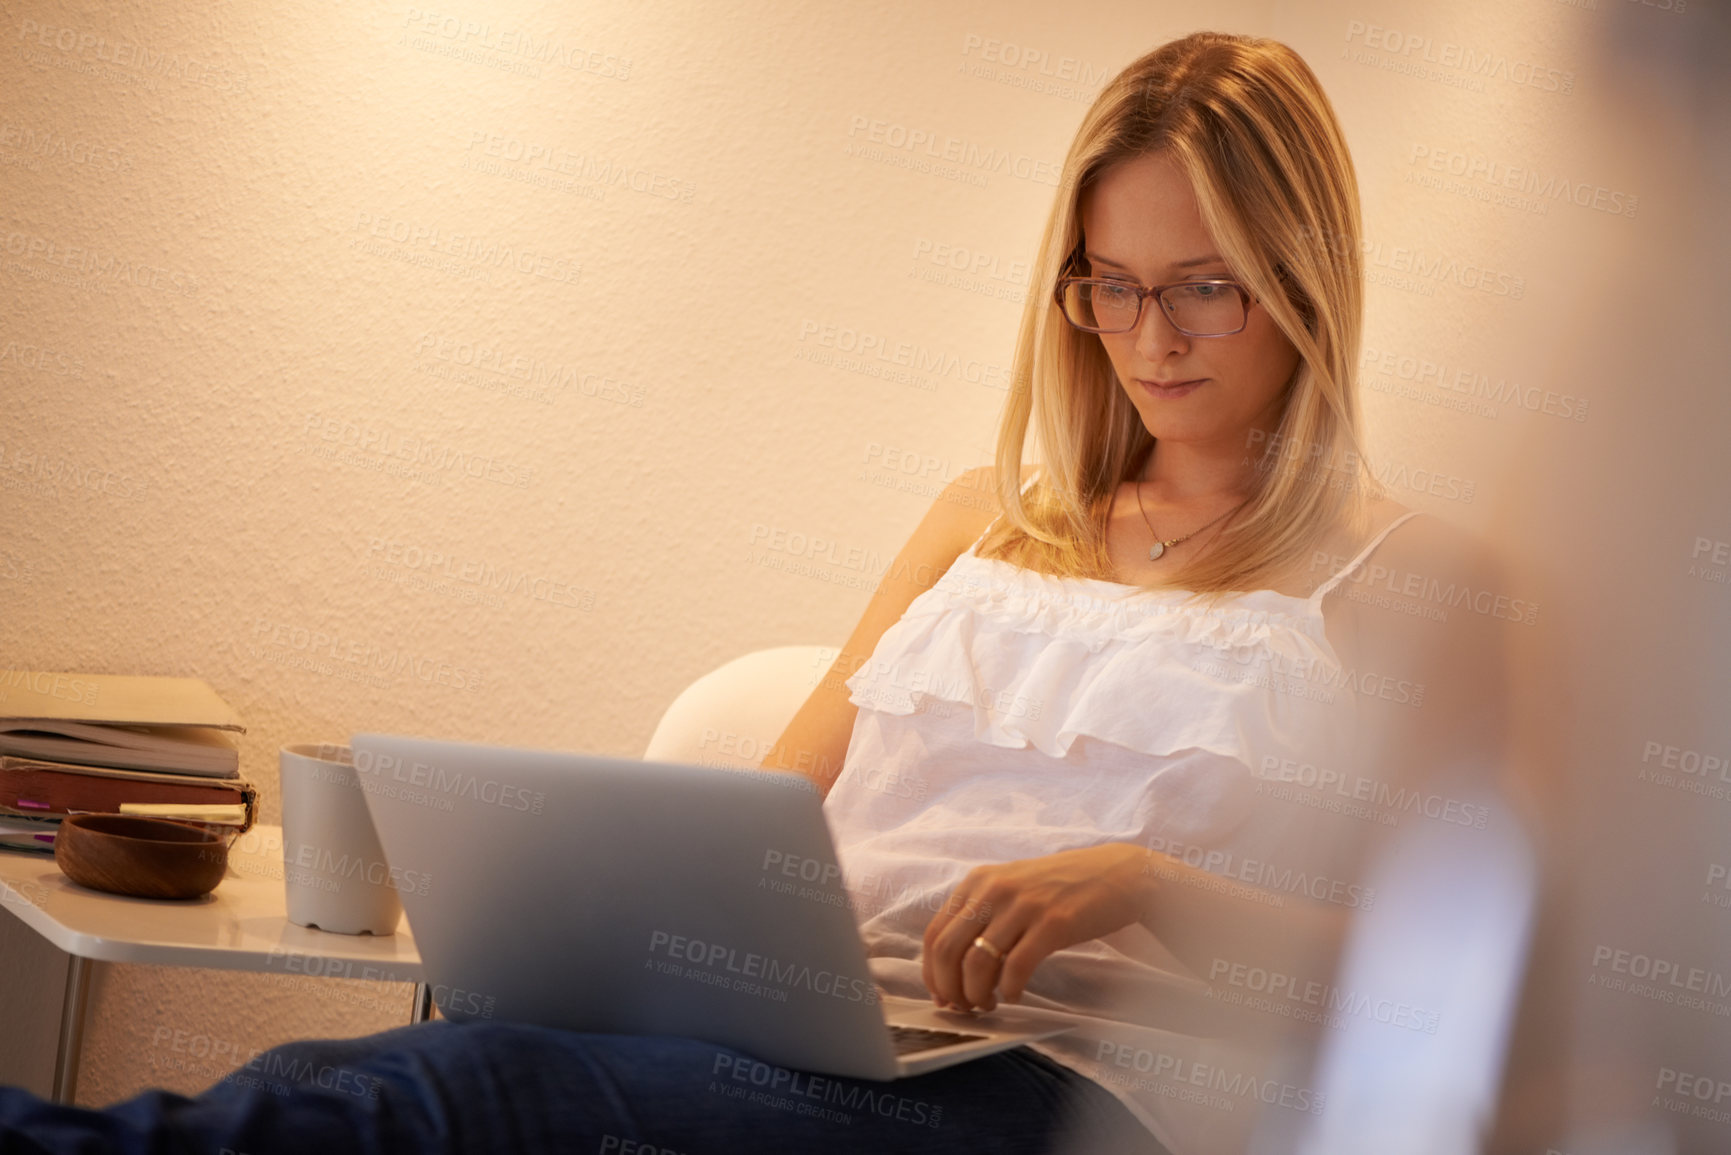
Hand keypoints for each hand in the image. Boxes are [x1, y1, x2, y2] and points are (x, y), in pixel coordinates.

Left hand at [920, 842, 1153, 1012]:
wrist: (1117, 874)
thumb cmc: (1062, 889)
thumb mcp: (1012, 890)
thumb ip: (982, 917)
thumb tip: (953, 967)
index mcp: (978, 882)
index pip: (934, 934)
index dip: (932, 973)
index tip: (942, 997)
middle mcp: (994, 890)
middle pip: (947, 951)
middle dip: (950, 989)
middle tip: (965, 1007)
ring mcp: (1023, 905)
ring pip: (977, 963)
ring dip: (977, 995)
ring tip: (990, 1004)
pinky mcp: (1053, 923)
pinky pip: (1016, 968)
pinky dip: (1010, 990)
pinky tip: (1015, 996)